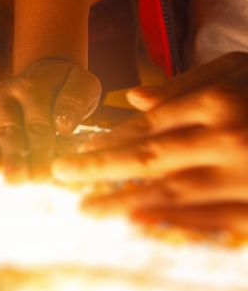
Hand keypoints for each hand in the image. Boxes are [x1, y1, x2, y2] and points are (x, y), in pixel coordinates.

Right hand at [0, 58, 100, 181]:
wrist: (42, 73)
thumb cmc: (66, 86)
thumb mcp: (83, 85)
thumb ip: (76, 101)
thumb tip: (64, 126)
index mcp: (32, 87)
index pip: (37, 124)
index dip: (40, 151)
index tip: (44, 176)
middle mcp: (5, 94)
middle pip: (9, 131)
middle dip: (12, 158)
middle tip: (16, 182)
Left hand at [55, 52, 247, 235]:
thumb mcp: (240, 70)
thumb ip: (187, 83)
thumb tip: (132, 98)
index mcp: (219, 104)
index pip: (149, 125)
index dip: (108, 139)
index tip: (77, 149)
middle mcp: (226, 140)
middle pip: (149, 157)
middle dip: (98, 168)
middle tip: (60, 174)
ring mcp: (244, 177)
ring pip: (171, 192)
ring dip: (123, 201)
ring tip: (87, 208)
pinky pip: (210, 218)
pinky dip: (170, 219)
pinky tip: (135, 219)